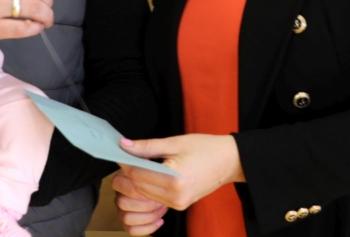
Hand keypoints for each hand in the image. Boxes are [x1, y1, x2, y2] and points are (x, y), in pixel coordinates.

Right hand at [112, 169, 166, 235]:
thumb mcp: (156, 170)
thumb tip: (151, 170)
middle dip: (145, 204)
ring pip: (126, 218)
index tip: (152, 191)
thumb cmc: (159, 180)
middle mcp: (119, 195)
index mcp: (121, 179)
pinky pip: (132, 230)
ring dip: (148, 216)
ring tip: (161, 210)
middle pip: (122, 203)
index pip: (117, 183)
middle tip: (160, 202)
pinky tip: (160, 220)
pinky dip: (148, 227)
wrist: (164, 192)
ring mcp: (121, 211)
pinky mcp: (127, 224)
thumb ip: (151, 170)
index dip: (135, 189)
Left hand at [118, 134, 244, 211]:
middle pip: (139, 187)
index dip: (126, 162)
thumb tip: (124, 145)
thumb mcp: (176, 142)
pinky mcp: (180, 206)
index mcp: (175, 179)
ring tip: (136, 163)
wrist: (230, 161)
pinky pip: (155, 198)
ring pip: (144, 195)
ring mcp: (178, 204)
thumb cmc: (205, 148)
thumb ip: (148, 146)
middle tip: (125, 155)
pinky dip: (148, 187)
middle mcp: (175, 197)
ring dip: (137, 180)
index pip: (138, 174)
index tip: (118, 151)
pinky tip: (148, 173)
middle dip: (129, 172)